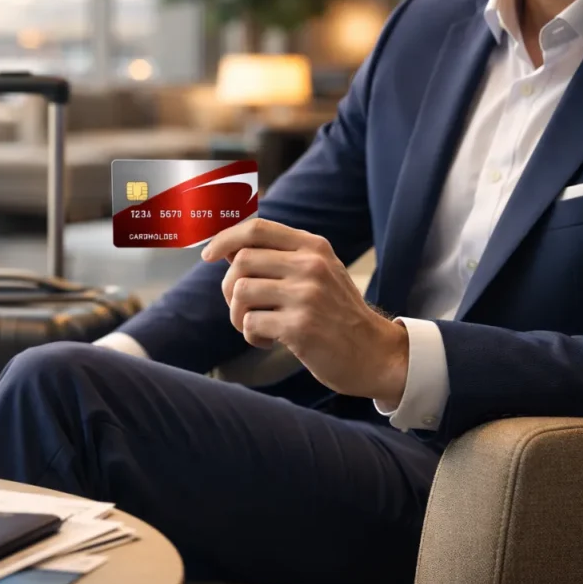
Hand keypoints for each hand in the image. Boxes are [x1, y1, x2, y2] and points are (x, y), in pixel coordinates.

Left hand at [201, 219, 407, 406]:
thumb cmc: (337, 314)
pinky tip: (268, 341)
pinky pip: (250, 323)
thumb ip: (279, 259)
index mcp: (313, 247)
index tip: (207, 255)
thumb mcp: (318, 274)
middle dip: (228, 288)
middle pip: (241, 261)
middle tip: (241, 308)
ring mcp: (306, 295)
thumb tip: (227, 250)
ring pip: (240, 292)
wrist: (374, 354)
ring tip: (254, 327)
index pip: (256, 229)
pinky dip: (251, 335)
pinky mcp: (300, 327)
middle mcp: (310, 266)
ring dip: (237, 315)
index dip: (224, 239)